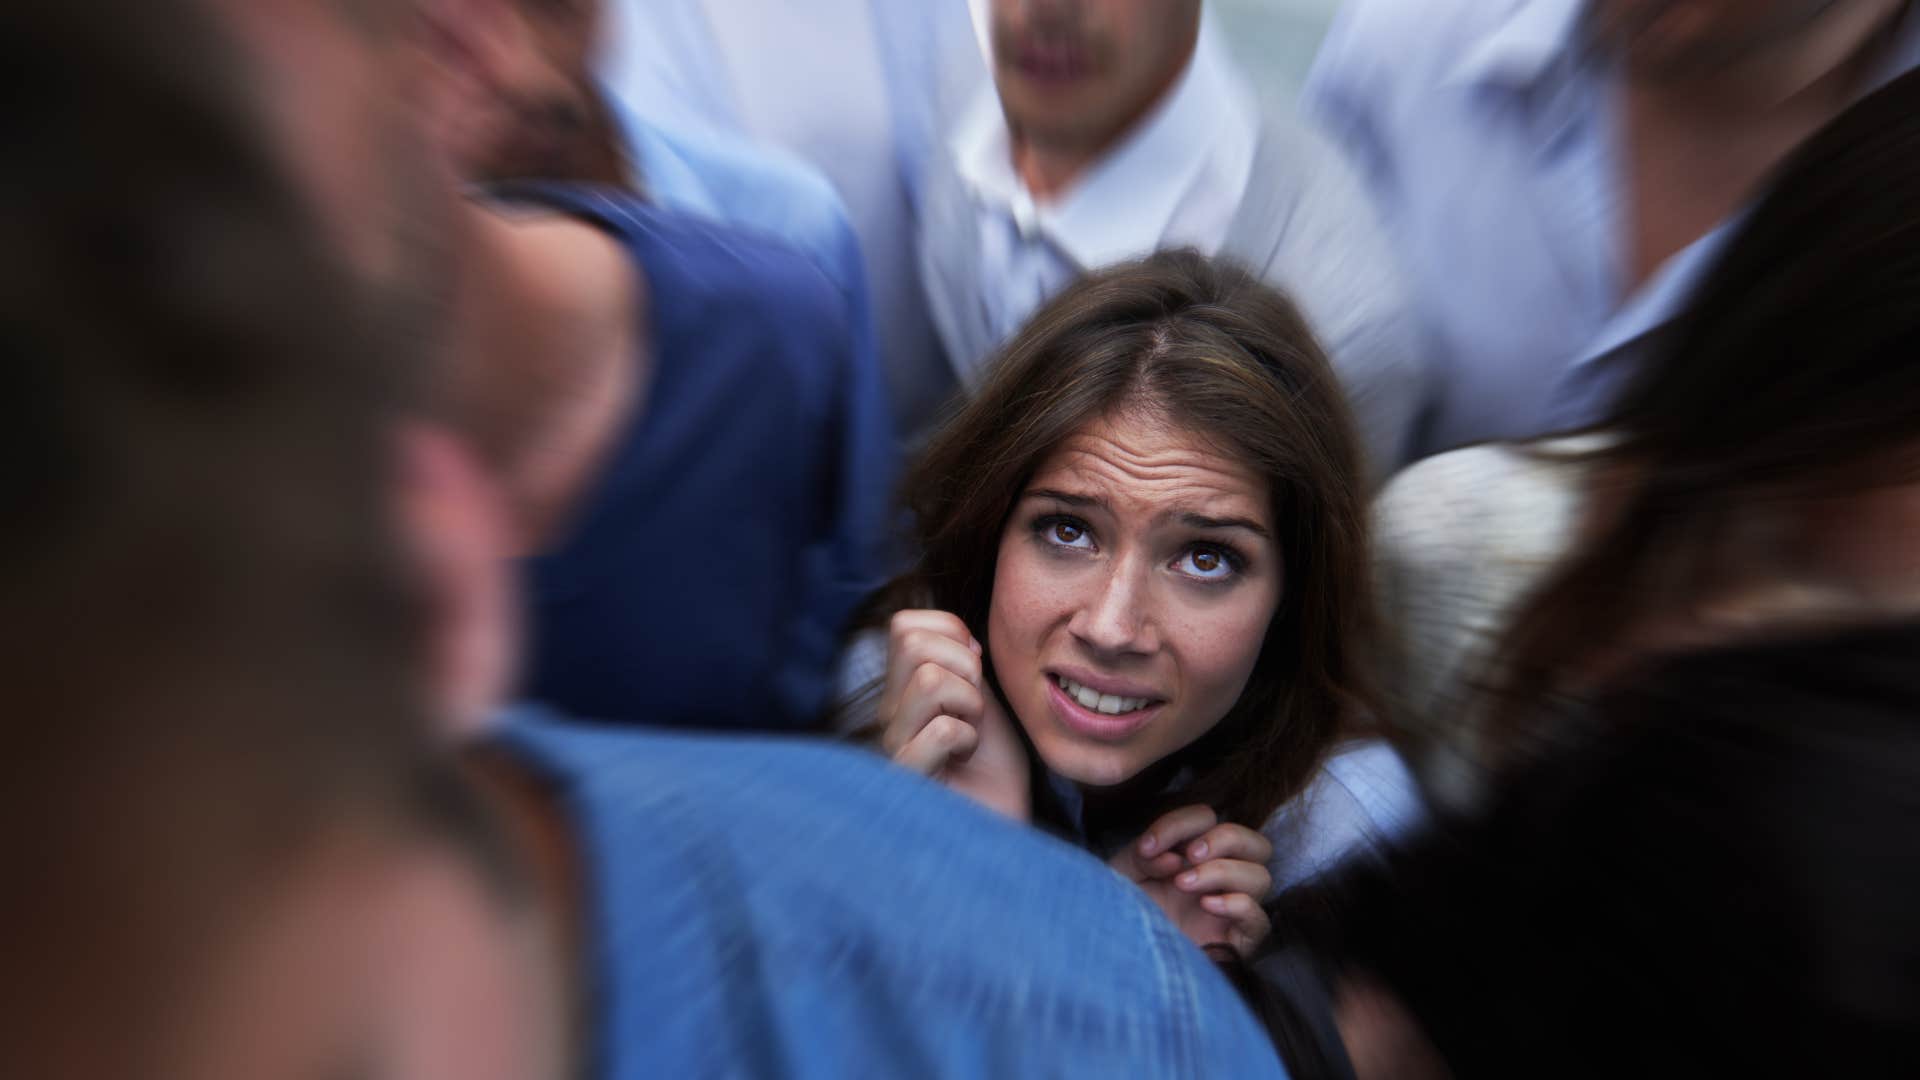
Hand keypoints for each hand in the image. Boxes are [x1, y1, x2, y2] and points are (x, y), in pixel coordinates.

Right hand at [878, 610, 1029, 820]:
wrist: (999, 833)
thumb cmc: (993, 775)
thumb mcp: (981, 705)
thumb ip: (962, 668)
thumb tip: (960, 635)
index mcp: (905, 692)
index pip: (905, 625)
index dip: (950, 633)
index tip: (974, 672)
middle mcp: (889, 715)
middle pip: (911, 642)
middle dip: (963, 665)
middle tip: (973, 707)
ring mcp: (893, 746)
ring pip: (929, 682)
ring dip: (969, 705)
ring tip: (970, 736)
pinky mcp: (906, 778)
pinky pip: (941, 731)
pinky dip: (967, 740)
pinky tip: (965, 761)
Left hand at [1110, 804, 1272, 958]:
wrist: (1116, 962)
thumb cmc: (1120, 913)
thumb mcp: (1124, 872)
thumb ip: (1146, 852)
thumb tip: (1177, 857)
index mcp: (1192, 856)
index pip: (1209, 820)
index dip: (1180, 825)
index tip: (1147, 847)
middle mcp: (1218, 880)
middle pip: (1256, 844)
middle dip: (1226, 838)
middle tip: (1191, 854)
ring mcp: (1230, 911)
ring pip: (1261, 877)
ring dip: (1223, 871)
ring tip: (1184, 883)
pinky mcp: (1236, 944)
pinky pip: (1259, 920)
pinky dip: (1237, 904)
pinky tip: (1205, 904)